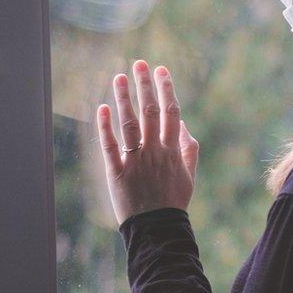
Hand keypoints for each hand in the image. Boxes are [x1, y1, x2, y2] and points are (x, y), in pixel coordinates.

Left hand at [96, 59, 199, 224]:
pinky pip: (110, 146)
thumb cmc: (173, 201)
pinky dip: (105, 126)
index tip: (162, 70)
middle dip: (145, 85)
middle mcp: (155, 152)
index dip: (167, 89)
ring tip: (119, 77)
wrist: (157, 229)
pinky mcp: (117, 173)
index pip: (172, 112)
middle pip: (150, 112)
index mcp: (173, 150)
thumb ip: (189, 148)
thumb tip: (183, 124)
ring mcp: (136, 161)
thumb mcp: (189, 175)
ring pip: (129, 124)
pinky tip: (102, 107)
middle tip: (140, 63)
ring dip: (124, 98)